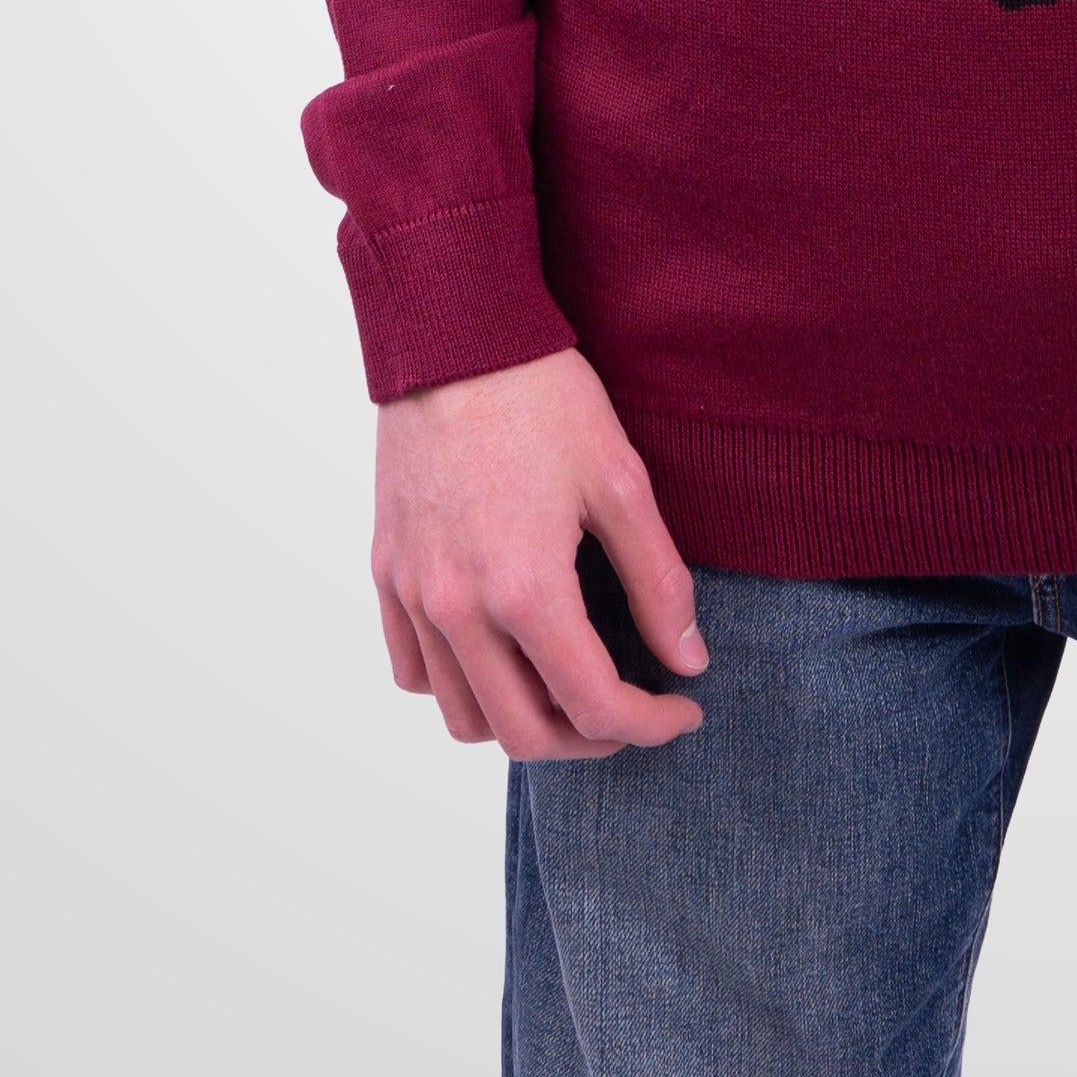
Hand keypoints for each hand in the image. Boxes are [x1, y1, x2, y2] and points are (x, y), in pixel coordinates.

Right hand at [372, 347, 707, 760]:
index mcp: (525, 589)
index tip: (685, 708)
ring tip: (568, 688)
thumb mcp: (621, 482)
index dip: (649, 725)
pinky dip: (457, 686)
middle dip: (590, 740)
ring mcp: (414, 594)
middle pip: (524, 735)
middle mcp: (459, 608)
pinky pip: (413, 670)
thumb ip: (658, 582)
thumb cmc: (543, 397)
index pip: (593, 705)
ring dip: (521, 723)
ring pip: (462, 716)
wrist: (454, 336)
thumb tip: (689, 661)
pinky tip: (499, 654)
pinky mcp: (387, 572)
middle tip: (632, 711)